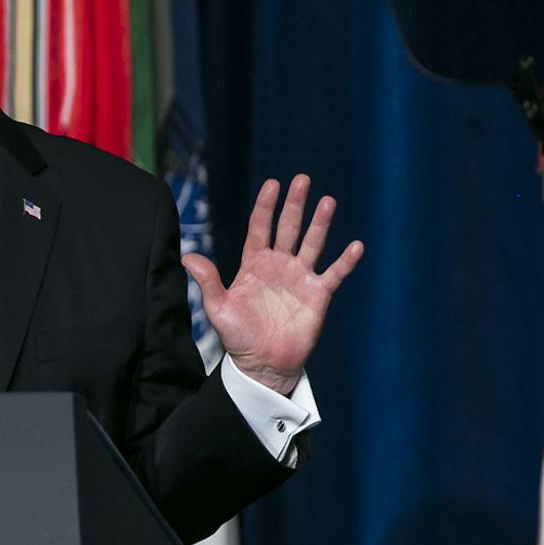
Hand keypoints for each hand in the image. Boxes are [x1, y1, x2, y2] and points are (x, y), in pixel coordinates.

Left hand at [181, 175, 362, 396]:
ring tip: (328, 202)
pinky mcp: (317, 295)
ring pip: (312, 244)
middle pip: (288, 228)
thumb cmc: (238, 338)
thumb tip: (187, 256)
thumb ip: (208, 281)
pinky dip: (345, 261)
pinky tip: (355, 246)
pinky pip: (334, 274)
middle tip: (302, 179)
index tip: (272, 184)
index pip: (260, 228)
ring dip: (320, 224)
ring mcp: (300, 278)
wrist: (263, 365)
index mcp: (254, 263)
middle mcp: (278, 265)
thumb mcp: (219, 309)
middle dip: (294, 204)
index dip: (265, 206)